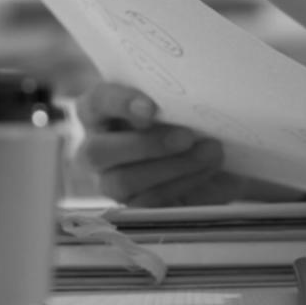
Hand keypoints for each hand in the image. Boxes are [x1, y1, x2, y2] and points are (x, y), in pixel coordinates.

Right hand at [75, 82, 230, 206]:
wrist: (198, 151)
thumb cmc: (177, 115)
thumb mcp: (172, 102)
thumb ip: (172, 99)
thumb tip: (199, 98)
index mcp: (97, 111)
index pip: (97, 101)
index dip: (121, 104)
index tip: (151, 108)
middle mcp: (95, 149)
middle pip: (99, 151)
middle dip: (146, 145)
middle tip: (187, 137)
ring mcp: (109, 182)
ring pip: (124, 181)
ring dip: (172, 167)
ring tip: (211, 152)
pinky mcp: (132, 206)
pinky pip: (148, 202)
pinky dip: (183, 185)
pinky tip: (208, 170)